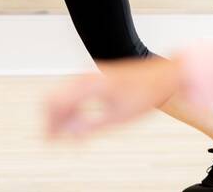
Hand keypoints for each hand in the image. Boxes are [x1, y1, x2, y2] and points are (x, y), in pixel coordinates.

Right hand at [45, 56, 182, 139]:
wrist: (163, 77)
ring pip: (64, 94)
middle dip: (53, 119)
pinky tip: (77, 120)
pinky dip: (72, 106)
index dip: (49, 123)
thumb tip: (71, 135)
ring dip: (63, 114)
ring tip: (66, 133)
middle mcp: (87, 76)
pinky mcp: (97, 76)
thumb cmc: (145, 92)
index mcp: (89, 84)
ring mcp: (91, 74)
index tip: (50, 138)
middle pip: (56, 97)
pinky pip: (75, 91)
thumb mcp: (116, 117)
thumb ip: (89, 126)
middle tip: (54, 138)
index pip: (55, 102)